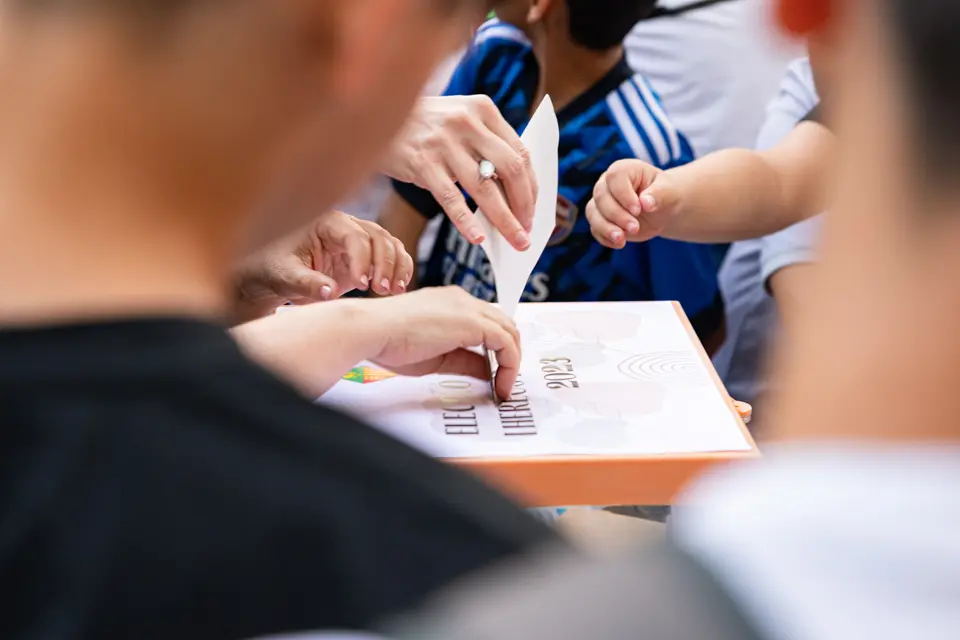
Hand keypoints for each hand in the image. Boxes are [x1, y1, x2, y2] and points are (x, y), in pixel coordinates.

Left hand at [235, 211, 413, 318]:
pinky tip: (398, 287)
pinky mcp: (364, 257)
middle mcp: (345, 227)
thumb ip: (307, 283)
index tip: (361, 284)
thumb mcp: (285, 276)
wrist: (273, 275)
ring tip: (394, 291)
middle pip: (378, 236)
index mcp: (325, 223)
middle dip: (385, 262)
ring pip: (389, 244)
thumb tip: (331, 292)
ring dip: (397, 266)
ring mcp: (357, 241)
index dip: (362, 259)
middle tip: (382, 289)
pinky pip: (391, 255)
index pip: (353, 236)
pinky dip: (399, 269)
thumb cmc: (273, 268)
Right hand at [370, 287, 521, 399]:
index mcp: (450, 303)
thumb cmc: (388, 340)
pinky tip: (499, 384)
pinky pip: (506, 343)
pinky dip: (509, 365)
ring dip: (511, 361)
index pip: (486, 323)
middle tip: (504, 381)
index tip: (493, 373)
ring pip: (509, 331)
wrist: (371, 330)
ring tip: (504, 387)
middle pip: (503, 325)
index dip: (495, 348)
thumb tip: (485, 371)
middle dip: (508, 355)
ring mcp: (468, 308)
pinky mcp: (472, 322)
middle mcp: (463, 300)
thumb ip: (463, 360)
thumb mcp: (435, 356)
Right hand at [381, 95, 536, 250]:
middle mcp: (467, 122)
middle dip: (525, 205)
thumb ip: (485, 145)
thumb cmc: (424, 126)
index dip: (532, 186)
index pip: (521, 152)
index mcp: (483, 108)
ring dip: (505, 220)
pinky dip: (467, 222)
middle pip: (511, 169)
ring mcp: (443, 142)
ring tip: (515, 241)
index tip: (534, 211)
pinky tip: (478, 238)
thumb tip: (514, 193)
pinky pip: (451, 199)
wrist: (373, 114)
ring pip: (485, 189)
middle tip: (528, 231)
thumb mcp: (459, 121)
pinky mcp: (422, 163)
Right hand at [586, 159, 680, 247]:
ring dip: (606, 228)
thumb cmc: (665, 195)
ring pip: (593, 214)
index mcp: (624, 170)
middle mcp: (607, 183)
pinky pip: (595, 229)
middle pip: (601, 197)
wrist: (661, 210)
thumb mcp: (669, 192)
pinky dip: (605, 238)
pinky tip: (620, 244)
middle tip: (635, 228)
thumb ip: (660, 194)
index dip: (623, 195)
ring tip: (622, 239)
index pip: (614, 177)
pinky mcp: (600, 219)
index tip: (638, 209)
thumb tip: (646, 202)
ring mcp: (601, 202)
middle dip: (617, 215)